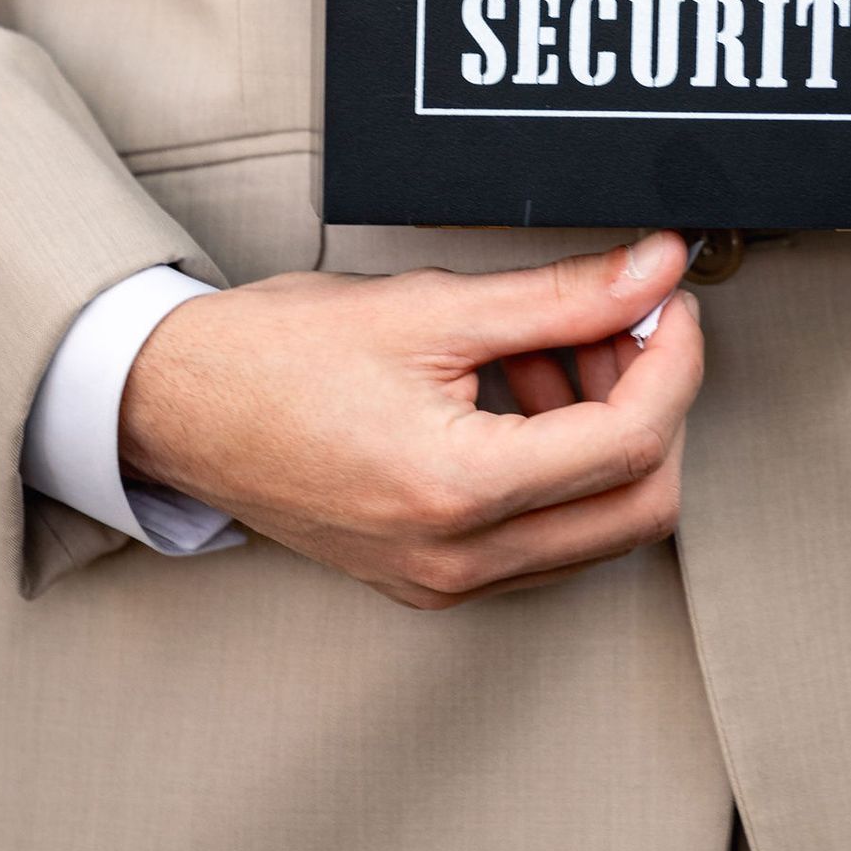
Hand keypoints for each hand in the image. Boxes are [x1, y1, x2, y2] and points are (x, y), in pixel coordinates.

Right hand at [118, 233, 699, 609]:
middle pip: (639, 503)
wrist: (176, 407)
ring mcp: (446, 579)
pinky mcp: (432, 577)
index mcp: (459, 491)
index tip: (668, 301)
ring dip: (604, 433)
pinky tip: (520, 391)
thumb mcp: (430, 306)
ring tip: (550, 347)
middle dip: (650, 405)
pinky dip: (559, 464)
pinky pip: (543, 536)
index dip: (674, 361)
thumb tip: (654, 271)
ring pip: (598, 525)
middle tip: (620, 325)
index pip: (632, 442)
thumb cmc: (276, 355)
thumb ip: (560, 295)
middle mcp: (459, 558)